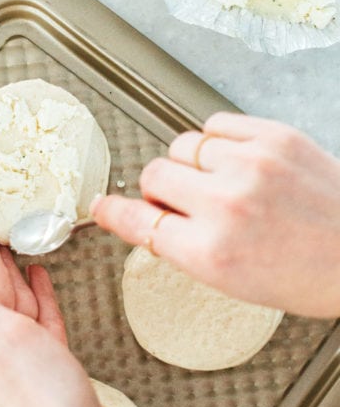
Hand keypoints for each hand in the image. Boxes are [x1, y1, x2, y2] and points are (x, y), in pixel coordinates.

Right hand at [91, 112, 339, 317]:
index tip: (100, 206)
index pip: (139, 223)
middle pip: (154, 175)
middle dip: (161, 190)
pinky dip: (218, 142)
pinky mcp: (273, 136)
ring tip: (221, 182)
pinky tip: (238, 161)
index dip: (114, 213)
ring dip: (191, 164)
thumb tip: (145, 215)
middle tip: (186, 201)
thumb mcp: (233, 280)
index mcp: (212, 253)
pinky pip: (215, 125)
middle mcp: (226, 205)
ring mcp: (251, 164)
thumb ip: (183, 246)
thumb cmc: (306, 273)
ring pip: (182, 146)